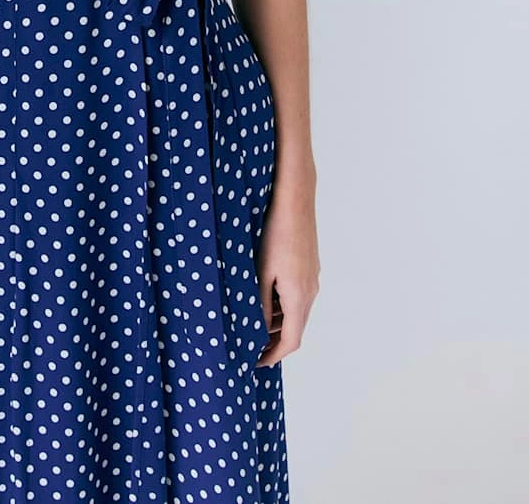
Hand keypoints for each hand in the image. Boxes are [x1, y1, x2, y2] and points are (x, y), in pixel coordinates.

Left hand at [254, 179, 319, 367]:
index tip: (256, 362)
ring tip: (253, 323)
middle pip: (295, 328)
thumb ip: (259, 302)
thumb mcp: (261, 271)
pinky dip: (282, 305)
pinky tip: (264, 296)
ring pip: (296, 312)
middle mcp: (310, 292)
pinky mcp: (310, 267)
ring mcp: (312, 279)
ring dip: (277, 322)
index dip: (273, 355)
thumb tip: (256, 329)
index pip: (291, 341)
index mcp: (299, 297)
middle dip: (274, 341)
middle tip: (251, 346)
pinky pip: (298, 296)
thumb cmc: (276, 233)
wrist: (296, 201)